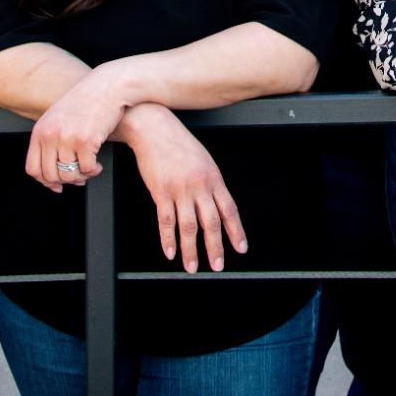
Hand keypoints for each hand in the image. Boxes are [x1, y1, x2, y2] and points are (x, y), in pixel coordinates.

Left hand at [25, 66, 130, 192]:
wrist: (107, 86)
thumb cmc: (85, 101)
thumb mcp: (58, 118)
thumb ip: (50, 140)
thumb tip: (52, 173)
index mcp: (40, 131)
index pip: (33, 168)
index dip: (45, 182)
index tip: (57, 185)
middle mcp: (50, 135)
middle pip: (50, 175)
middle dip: (66, 181)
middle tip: (78, 178)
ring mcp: (67, 138)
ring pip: (69, 175)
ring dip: (81, 177)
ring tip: (89, 170)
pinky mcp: (86, 140)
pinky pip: (86, 168)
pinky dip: (93, 171)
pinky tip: (97, 165)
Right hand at [120, 103, 245, 273]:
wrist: (155, 128)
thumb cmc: (179, 144)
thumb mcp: (204, 161)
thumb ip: (210, 184)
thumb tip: (217, 206)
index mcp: (214, 178)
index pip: (229, 210)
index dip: (236, 231)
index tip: (241, 248)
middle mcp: (200, 185)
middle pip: (212, 222)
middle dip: (216, 247)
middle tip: (218, 266)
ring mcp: (180, 189)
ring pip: (189, 226)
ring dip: (191, 250)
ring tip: (192, 267)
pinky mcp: (161, 191)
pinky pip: (165, 220)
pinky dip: (168, 239)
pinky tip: (170, 252)